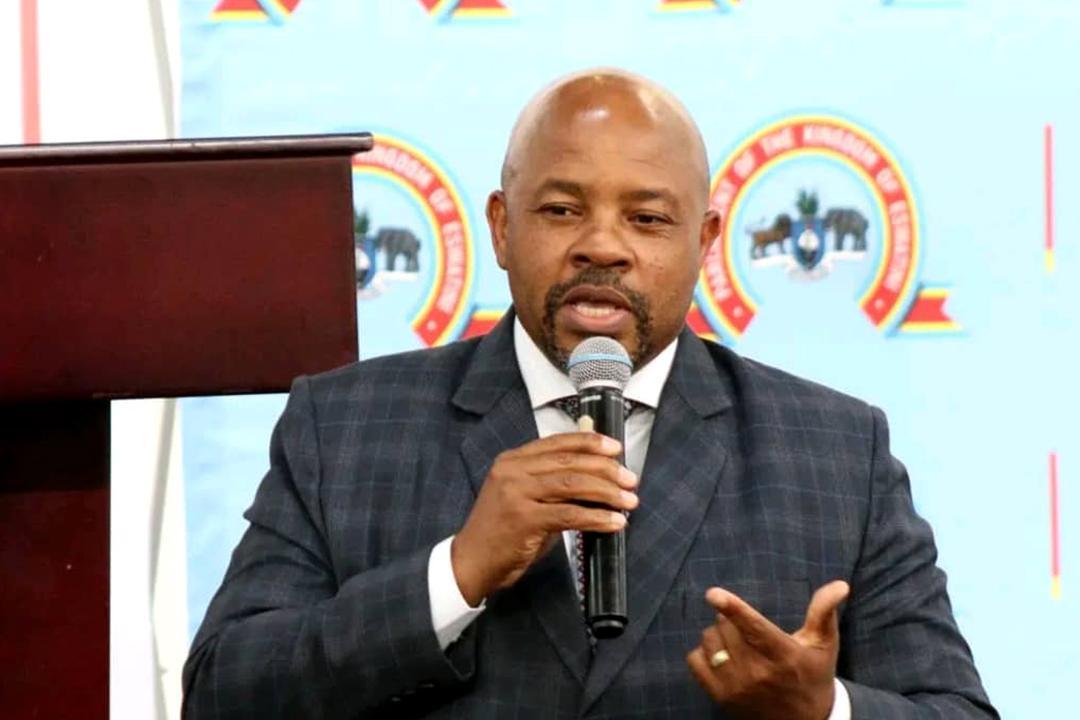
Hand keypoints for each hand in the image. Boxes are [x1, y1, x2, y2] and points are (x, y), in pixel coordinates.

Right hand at [451, 432, 638, 605]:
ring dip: (606, 492)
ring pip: (572, 484)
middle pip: (570, 462)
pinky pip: (570, 514)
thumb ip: (551, 484)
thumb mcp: (523, 497)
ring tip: (629, 501)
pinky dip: (597, 517)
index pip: (557, 443)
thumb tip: (595, 478)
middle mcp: (512, 471)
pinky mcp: (524, 518)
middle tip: (630, 480)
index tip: (616, 448)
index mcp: (512, 460)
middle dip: (606, 469)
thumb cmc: (501, 532)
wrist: (470, 562)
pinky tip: (614, 522)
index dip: (589, 442)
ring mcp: (516, 493)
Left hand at [686, 580, 849, 719]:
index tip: (712, 593)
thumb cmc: (813, 674)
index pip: (754, 628)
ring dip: (717, 634)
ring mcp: (736, 687)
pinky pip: (695, 660)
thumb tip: (841, 585)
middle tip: (746, 629)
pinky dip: (704, 653)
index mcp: (784, 655)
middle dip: (730, 619)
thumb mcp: (823, 644)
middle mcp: (758, 672)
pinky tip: (722, 656)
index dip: (732, 608)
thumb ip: (824, 612)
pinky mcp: (720, 697)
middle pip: (725, 628)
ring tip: (736, 642)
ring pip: (709, 641)